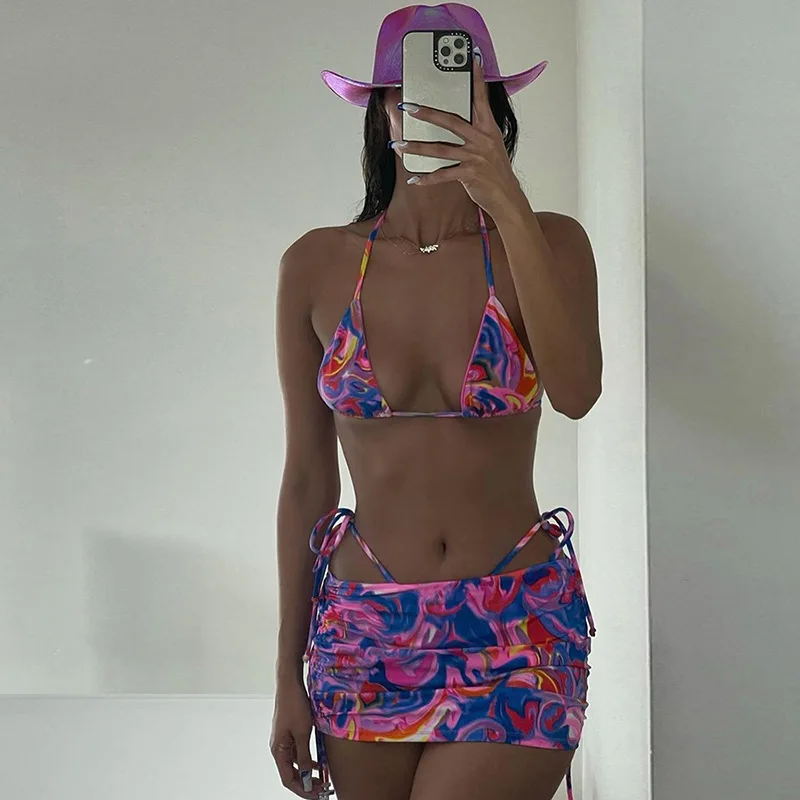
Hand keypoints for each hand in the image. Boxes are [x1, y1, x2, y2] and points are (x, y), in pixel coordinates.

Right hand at [270, 678, 325, 798]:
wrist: (290, 684)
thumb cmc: (294, 706)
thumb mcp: (303, 733)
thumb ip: (305, 756)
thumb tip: (307, 777)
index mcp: (278, 750)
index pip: (288, 779)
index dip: (302, 790)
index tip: (316, 795)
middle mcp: (279, 748)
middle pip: (291, 773)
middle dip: (306, 784)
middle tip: (323, 789)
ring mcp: (284, 740)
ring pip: (296, 763)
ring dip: (309, 772)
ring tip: (323, 779)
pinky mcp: (290, 733)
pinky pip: (298, 752)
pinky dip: (308, 760)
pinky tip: (320, 763)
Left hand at [397, 50, 525, 216]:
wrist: (507, 196)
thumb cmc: (495, 170)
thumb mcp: (491, 145)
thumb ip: (477, 130)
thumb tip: (456, 120)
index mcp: (488, 128)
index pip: (481, 98)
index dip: (477, 78)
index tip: (471, 58)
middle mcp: (482, 139)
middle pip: (451, 121)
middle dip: (428, 113)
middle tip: (409, 107)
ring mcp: (476, 156)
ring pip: (441, 149)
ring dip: (417, 148)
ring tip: (399, 146)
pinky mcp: (470, 174)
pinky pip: (443, 174)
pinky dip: (427, 178)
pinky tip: (414, 179)